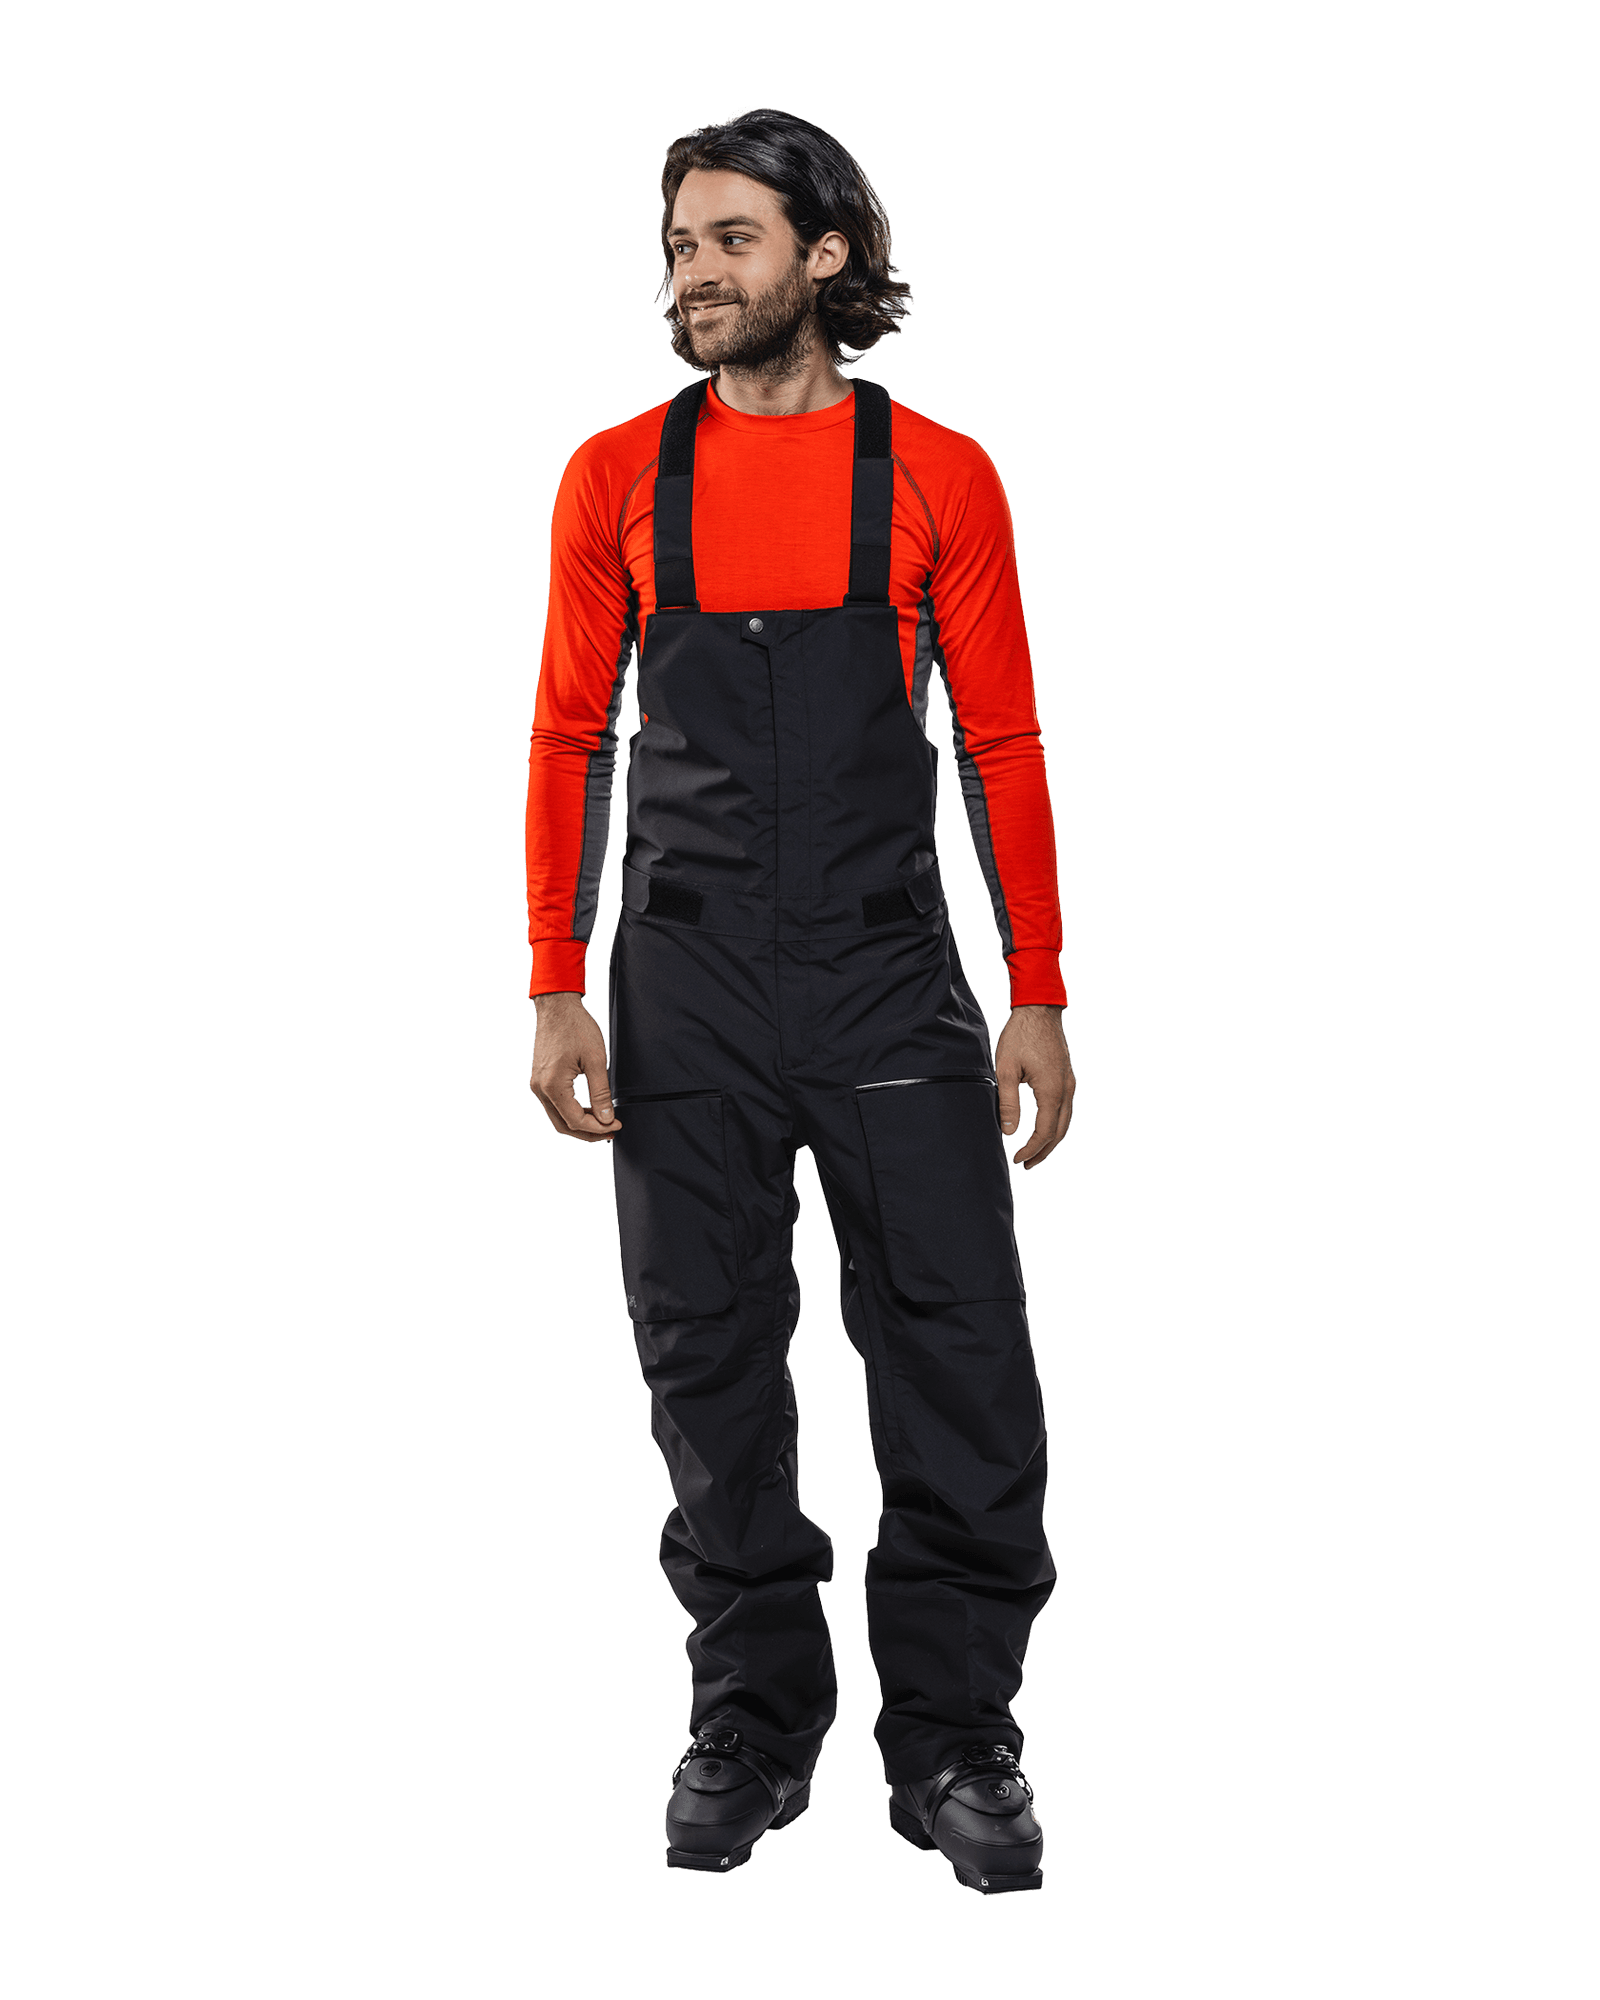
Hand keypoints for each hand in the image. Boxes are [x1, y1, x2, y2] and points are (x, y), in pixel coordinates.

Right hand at [528, 992, 620, 1141]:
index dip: (597, 1128)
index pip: (575, 1121)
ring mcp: (537, 1084)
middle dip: (588, 1133)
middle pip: (563, 1125)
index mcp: (552, 1085)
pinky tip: (588, 1109)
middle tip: (611, 1131)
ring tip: (602, 1121)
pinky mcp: (540, 1079)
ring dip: (580, 1123)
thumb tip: (606, 1118)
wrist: (557, 1007)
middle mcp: (540, 1088)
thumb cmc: (576, 1027)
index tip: (616, 1125)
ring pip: (558, 1117)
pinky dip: (571, 1111)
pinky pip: (554, 1104)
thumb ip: (601, 1093)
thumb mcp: (596, 1060)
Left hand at [995, 1006, 1075, 1170]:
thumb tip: (1010, 1132)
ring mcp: (1070, 1083)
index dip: (1032, 1150)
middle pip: (1059, 1132)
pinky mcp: (1068, 1077)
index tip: (1018, 1159)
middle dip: (1044, 1151)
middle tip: (1027, 1164)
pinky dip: (1056, 1124)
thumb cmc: (1020, 1036)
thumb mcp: (1005, 1070)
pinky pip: (1066, 1109)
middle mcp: (1066, 1090)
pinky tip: (1044, 1127)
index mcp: (1051, 1091)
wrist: (1039, 1010)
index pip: (1044, 1133)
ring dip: (1051, 1139)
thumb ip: (1008, 1103)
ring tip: (1035, 1152)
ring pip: (1065, 1121)